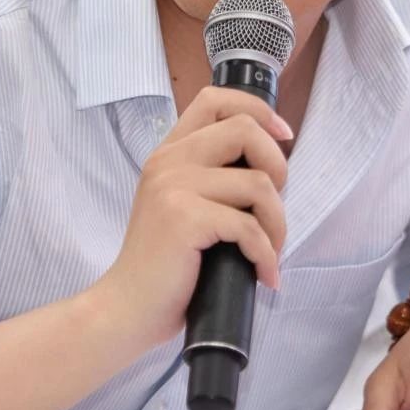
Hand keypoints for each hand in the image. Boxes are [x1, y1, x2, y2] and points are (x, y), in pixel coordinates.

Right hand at [95, 86, 292, 347]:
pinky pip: (250, 227)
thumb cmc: (164, 266)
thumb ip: (210, 179)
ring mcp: (174, 187)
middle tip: (273, 210)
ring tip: (269, 252)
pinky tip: (263, 275)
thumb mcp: (180, 206)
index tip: (282, 136)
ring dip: (278, 224)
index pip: (214, 100)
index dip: (258, 110)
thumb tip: (271, 170)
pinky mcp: (184, 219)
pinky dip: (267, 255)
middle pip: (246, 130)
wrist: (127, 308)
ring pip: (259, 183)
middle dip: (279, 168)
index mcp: (169, 153)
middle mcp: (169, 162)